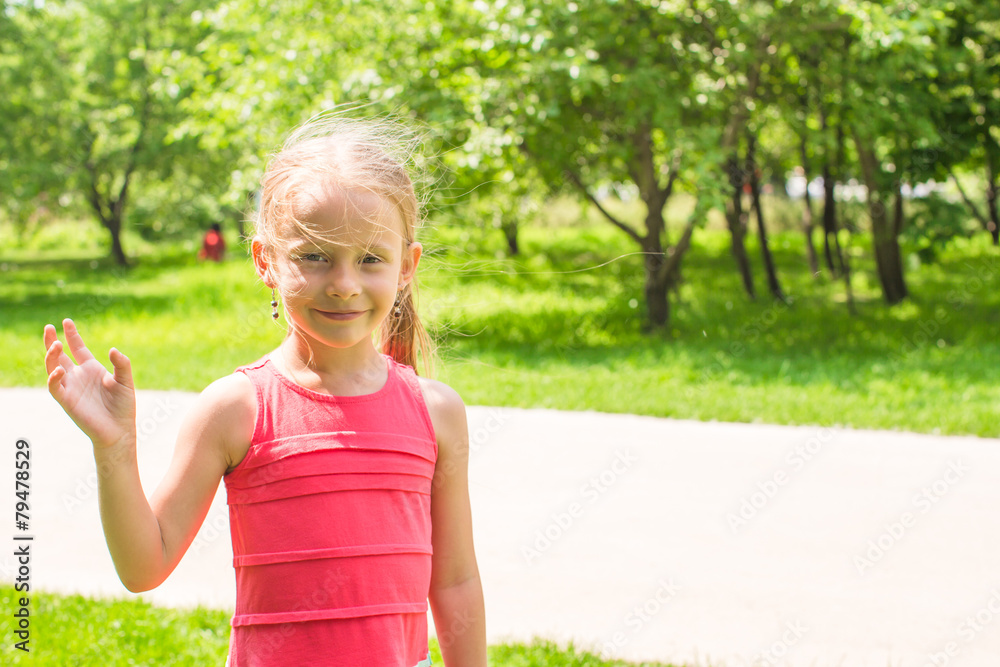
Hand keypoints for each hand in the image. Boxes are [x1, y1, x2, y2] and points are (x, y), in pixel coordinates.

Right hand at [44, 319, 136, 450]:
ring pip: (53, 368)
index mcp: (92, 369)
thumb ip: (122, 364)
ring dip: (52, 355)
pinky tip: (60, 370)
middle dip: (52, 341)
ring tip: (56, 344)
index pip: (77, 348)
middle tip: (49, 327)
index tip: (66, 321)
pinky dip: (54, 377)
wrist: (119, 430)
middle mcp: (78, 376)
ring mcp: (71, 387)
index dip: (71, 335)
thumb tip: (112, 350)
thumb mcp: (126, 381)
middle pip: (60, 355)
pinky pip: (54, 387)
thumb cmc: (123, 406)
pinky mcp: (66, 400)